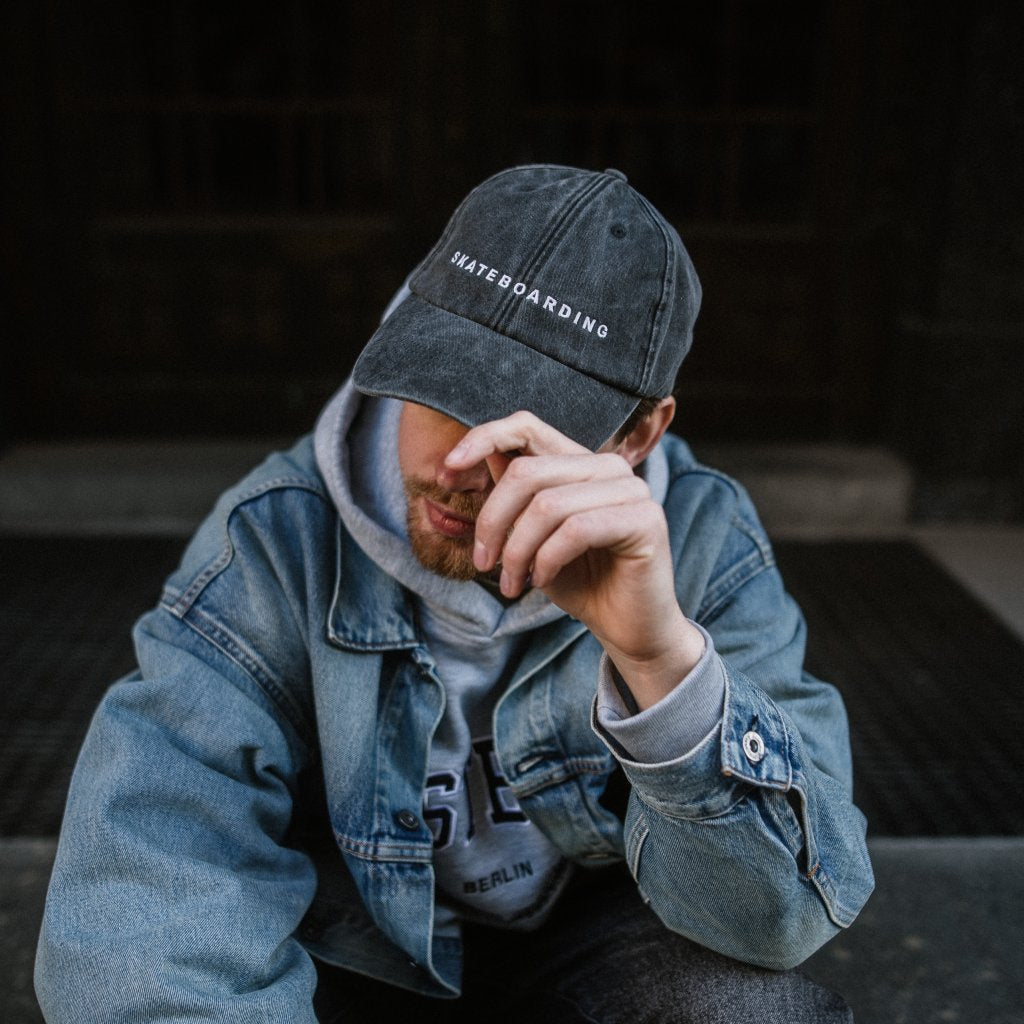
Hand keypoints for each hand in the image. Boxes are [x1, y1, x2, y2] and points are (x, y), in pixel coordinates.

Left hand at [442, 412, 703, 708]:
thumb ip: (512, 495)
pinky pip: (575, 530)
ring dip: (518, 551)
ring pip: (547, 505)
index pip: (526, 426)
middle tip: (484, 563)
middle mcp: (609, 467)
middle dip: (493, 521)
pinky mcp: (645, 520)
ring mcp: (632, 489)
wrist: (627, 629)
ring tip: (514, 583)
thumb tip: (465, 457)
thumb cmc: (579, 581)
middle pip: (527, 472)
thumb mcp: (531, 535)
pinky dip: (547, 559)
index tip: (445, 474)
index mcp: (580, 462)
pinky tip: (543, 580)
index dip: (482, 439)